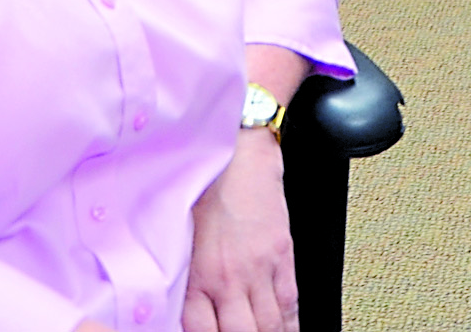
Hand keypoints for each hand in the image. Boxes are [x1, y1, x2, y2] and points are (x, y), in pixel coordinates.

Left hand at [182, 131, 296, 331]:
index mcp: (198, 275)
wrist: (238, 156)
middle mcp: (229, 278)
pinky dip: (290, 321)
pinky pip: (290, 301)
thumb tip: (182, 308)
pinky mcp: (282, 255)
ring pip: (269, 324)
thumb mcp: (180, 238)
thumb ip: (184, 278)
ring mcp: (259, 269)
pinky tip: (286, 328)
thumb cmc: (204, 188)